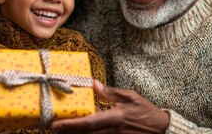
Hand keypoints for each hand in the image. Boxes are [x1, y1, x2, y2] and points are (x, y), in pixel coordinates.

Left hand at [51, 80, 169, 133]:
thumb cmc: (146, 112)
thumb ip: (110, 92)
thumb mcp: (130, 97)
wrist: (161, 130)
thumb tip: (93, 84)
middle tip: (51, 127)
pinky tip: (78, 132)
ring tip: (60, 130)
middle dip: (66, 133)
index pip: (88, 123)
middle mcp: (112, 132)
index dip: (70, 125)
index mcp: (114, 118)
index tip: (54, 125)